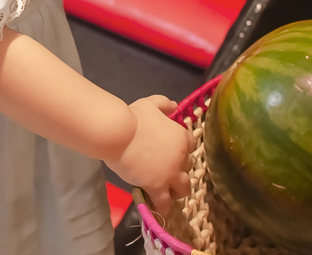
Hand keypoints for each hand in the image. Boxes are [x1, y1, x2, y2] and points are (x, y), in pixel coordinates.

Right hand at [105, 95, 190, 212]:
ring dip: (176, 191)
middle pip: (188, 168)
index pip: (191, 146)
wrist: (120, 134)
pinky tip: (157, 208)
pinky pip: (165, 203)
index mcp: (181, 137)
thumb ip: (164, 104)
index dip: (182, 150)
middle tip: (166, 172)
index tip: (172, 152)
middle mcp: (181, 157)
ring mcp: (170, 174)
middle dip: (178, 170)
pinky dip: (162, 207)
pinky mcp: (157, 187)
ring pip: (183, 189)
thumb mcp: (152, 104)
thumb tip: (174, 106)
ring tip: (165, 193)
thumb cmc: (135, 117)